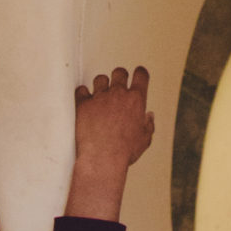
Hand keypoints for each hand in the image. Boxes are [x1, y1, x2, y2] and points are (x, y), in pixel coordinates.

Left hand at [65, 66, 155, 220]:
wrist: (102, 158)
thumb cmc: (124, 152)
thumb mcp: (144, 140)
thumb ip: (148, 125)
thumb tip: (149, 117)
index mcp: (136, 100)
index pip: (141, 75)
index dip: (140, 73)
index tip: (138, 75)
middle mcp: (118, 94)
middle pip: (119, 72)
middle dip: (120, 77)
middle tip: (118, 86)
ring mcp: (99, 97)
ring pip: (100, 79)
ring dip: (102, 85)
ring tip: (101, 96)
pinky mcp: (83, 103)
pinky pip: (81, 90)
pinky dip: (83, 94)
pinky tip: (85, 101)